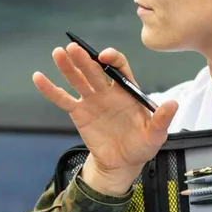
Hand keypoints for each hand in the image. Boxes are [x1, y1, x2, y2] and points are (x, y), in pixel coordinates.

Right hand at [33, 43, 177, 196]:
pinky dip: (50, 89)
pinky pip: (62, 99)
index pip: (119, 67)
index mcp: (127, 90)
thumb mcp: (156, 134)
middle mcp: (108, 90)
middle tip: (74, 48)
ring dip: (67, 66)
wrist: (122, 163)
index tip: (104, 57)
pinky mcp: (78, 112)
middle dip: (84, 59)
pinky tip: (38, 78)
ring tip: (58, 53)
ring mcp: (91, 100)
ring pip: (77, 79)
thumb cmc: (141, 145)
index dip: (112, 59)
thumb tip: (173, 103)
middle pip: (94, 70)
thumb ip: (162, 118)